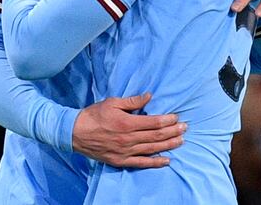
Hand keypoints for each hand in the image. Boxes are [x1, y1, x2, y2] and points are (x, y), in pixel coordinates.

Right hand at [72, 93, 186, 168]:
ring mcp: (125, 151)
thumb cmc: (94, 115)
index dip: (167, 120)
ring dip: (168, 145)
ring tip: (181, 141)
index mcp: (127, 123)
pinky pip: (142, 163)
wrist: (75, 132)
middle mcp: (128, 138)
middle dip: (173, 132)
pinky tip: (167, 160)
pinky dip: (155, 162)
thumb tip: (149, 96)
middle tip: (185, 128)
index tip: (177, 118)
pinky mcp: (121, 160)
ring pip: (152, 149)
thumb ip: (132, 101)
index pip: (153, 122)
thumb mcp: (112, 102)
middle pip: (156, 136)